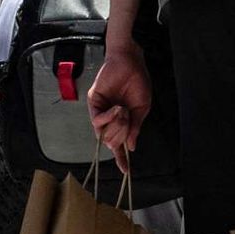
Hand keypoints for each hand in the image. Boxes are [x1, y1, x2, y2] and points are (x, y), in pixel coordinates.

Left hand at [84, 44, 150, 162]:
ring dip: (116, 127)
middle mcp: (110, 119)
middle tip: (129, 119)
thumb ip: (135, 128)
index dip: (122, 158)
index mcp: (122, 122)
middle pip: (112, 142)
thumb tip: (131, 146)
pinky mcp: (93, 103)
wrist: (131, 62)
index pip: (120, 144)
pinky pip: (96, 121)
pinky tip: (116, 109)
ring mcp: (101, 112)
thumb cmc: (138, 82)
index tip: (126, 171)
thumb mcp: (141, 109)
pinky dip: (107, 119)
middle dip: (122, 135)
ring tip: (124, 111)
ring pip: (103, 134)